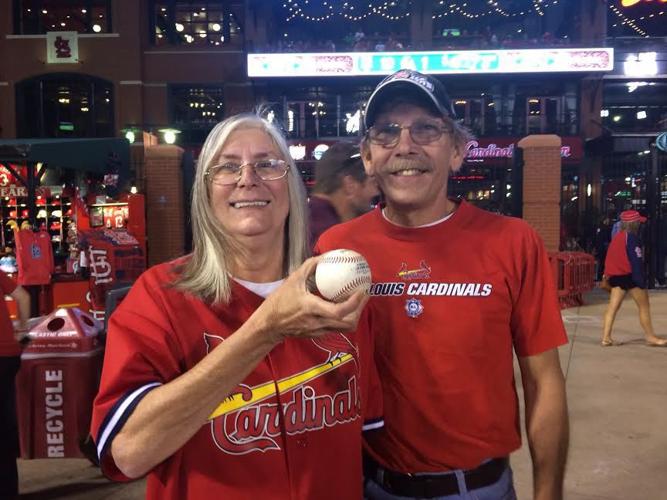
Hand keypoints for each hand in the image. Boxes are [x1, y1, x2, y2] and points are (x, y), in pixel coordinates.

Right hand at [253, 256, 369, 342]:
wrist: (269, 325)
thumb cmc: (279, 302)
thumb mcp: (293, 280)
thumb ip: (310, 266)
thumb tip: (326, 256)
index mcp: (312, 308)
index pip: (340, 310)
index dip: (355, 302)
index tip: (362, 290)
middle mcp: (318, 322)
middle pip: (348, 322)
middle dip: (360, 309)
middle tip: (364, 294)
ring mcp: (319, 330)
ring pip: (345, 327)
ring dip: (355, 315)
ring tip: (358, 301)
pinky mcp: (318, 334)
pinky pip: (337, 327)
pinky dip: (344, 318)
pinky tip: (344, 307)